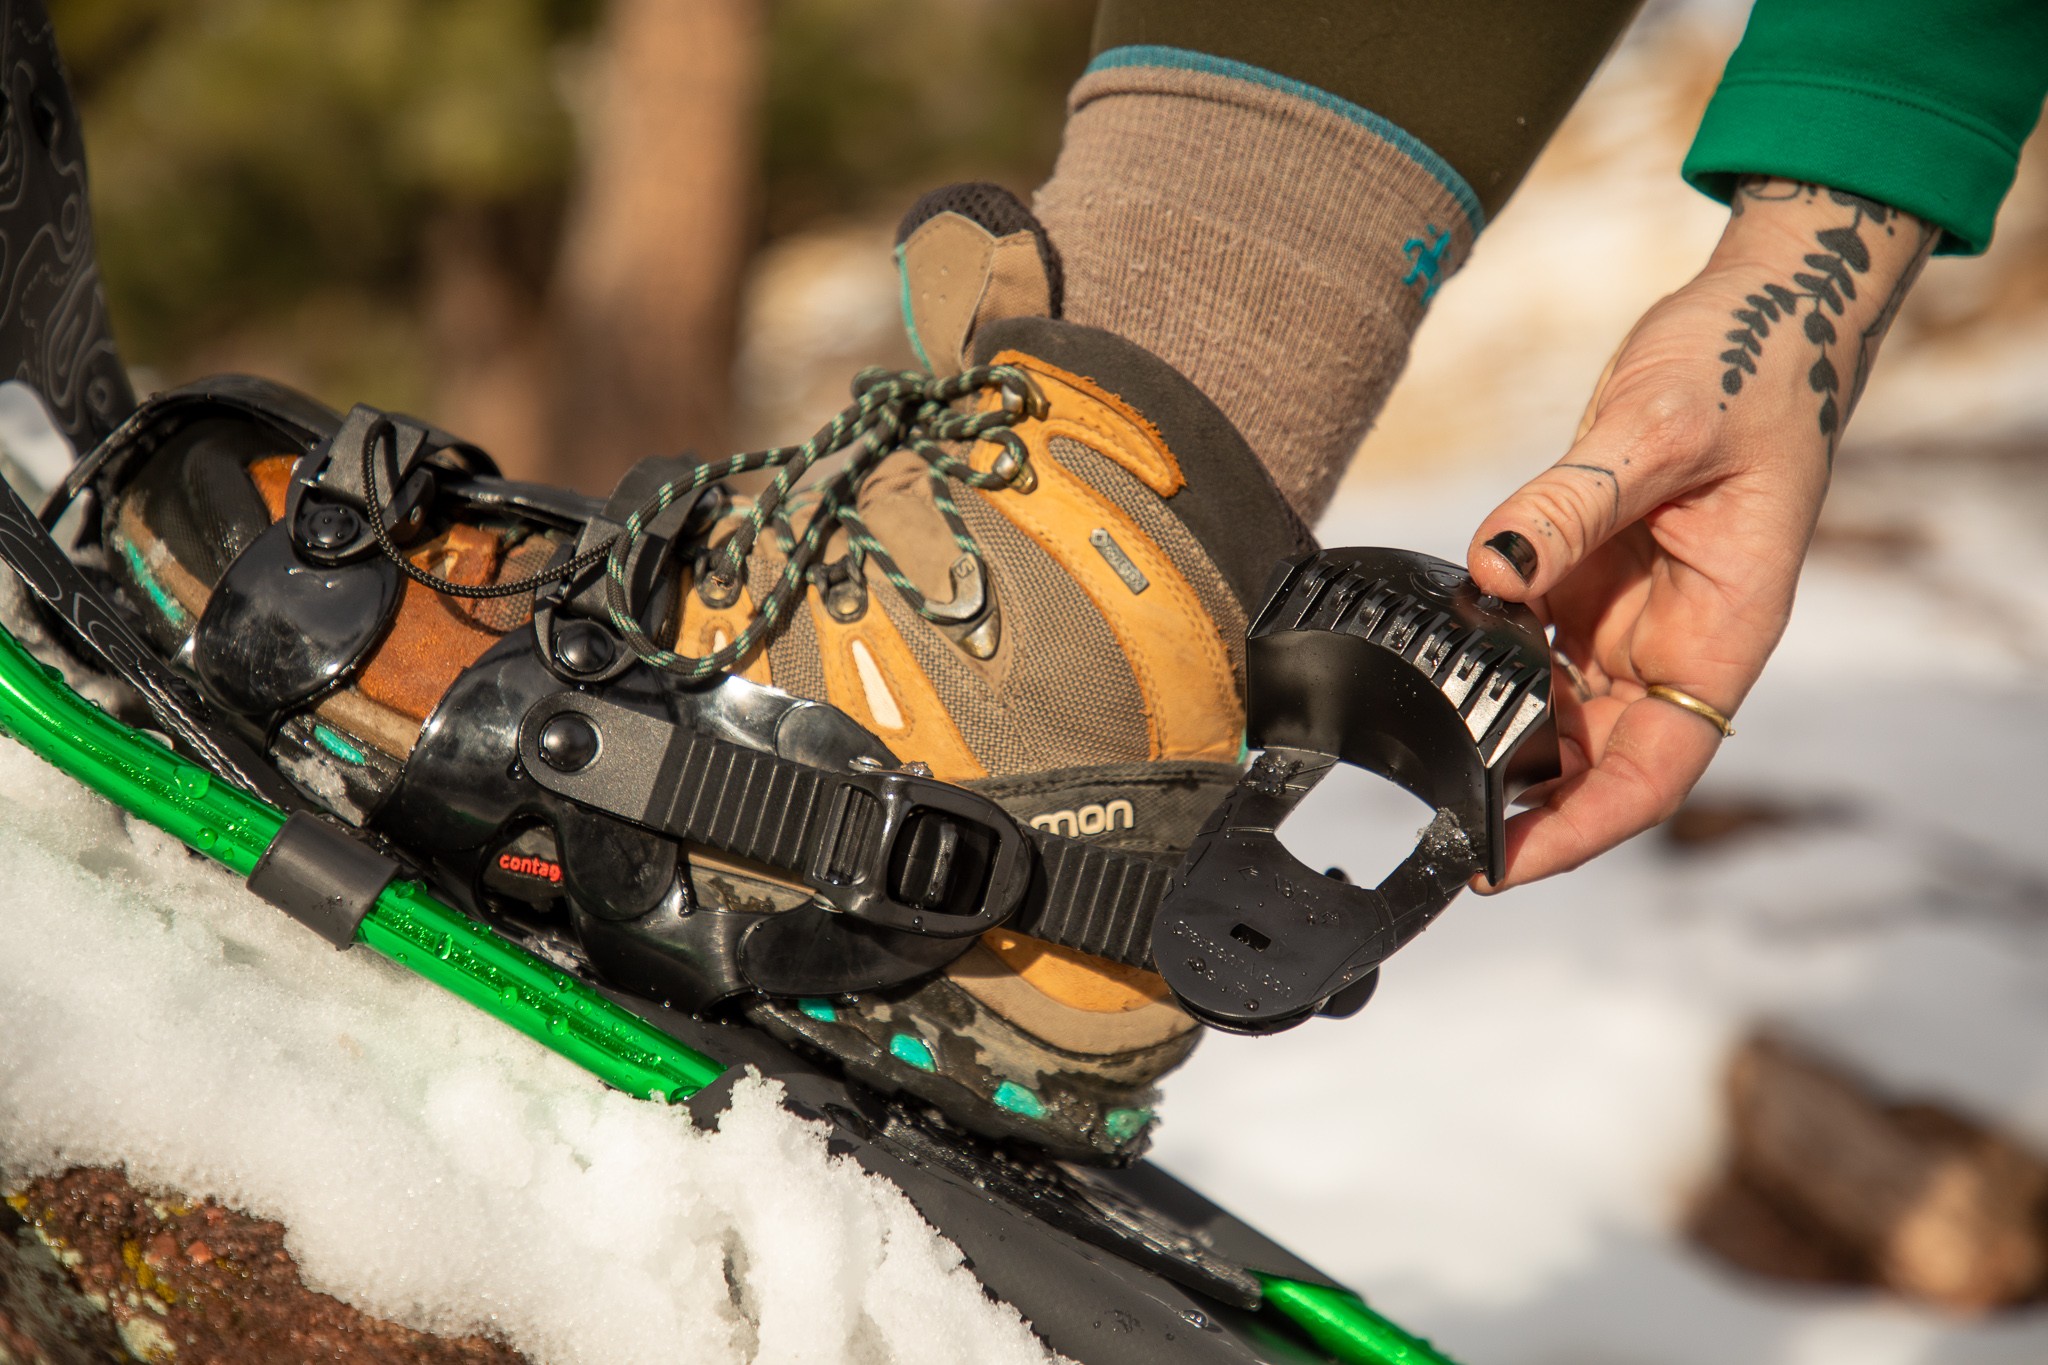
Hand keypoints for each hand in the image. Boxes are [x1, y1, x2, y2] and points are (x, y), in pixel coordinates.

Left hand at [1466, 178, 1937, 887]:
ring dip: (1499, 736)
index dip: (1581, 828)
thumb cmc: (1747, 369)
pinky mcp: (1594, 578)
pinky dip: (1488, 662)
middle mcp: (1680, 640)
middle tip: (1432, 820)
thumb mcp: (1658, 427)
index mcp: (1724, 630)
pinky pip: (1536, 644)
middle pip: (1599, 760)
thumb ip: (1570, 505)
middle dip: (1524, 802)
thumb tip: (1492, 568)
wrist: (1762, 314)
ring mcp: (1635, 614)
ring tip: (1419, 758)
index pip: (1655, 770)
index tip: (1504, 862)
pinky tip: (1438, 660)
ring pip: (1562, 711)